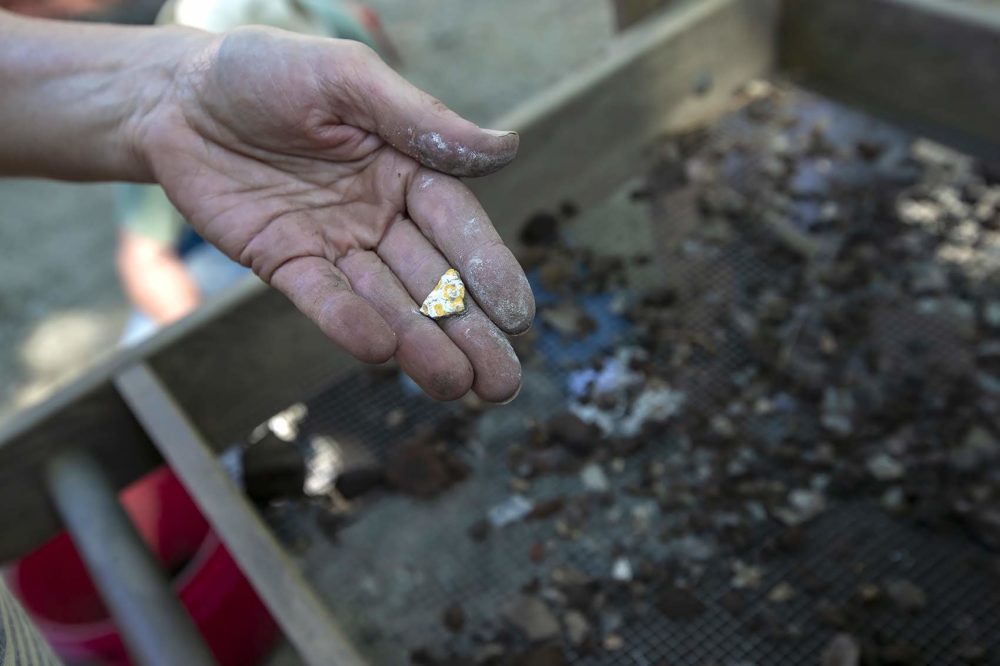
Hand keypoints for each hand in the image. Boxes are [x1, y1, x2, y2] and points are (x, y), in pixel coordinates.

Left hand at [138, 28, 533, 401]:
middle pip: (433, 280)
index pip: (459, 226)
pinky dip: (347, 322)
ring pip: (385, 300)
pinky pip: (321, 296)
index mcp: (408, 168)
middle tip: (501, 384)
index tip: (519, 318)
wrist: (176, 95)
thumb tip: (508, 147)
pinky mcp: (284, 262)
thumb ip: (421, 119)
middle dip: (468, 332)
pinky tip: (380, 351)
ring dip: (419, 344)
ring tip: (454, 385)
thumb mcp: (348, 78)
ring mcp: (333, 242)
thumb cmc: (267, 70)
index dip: (489, 271)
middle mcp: (378, 213)